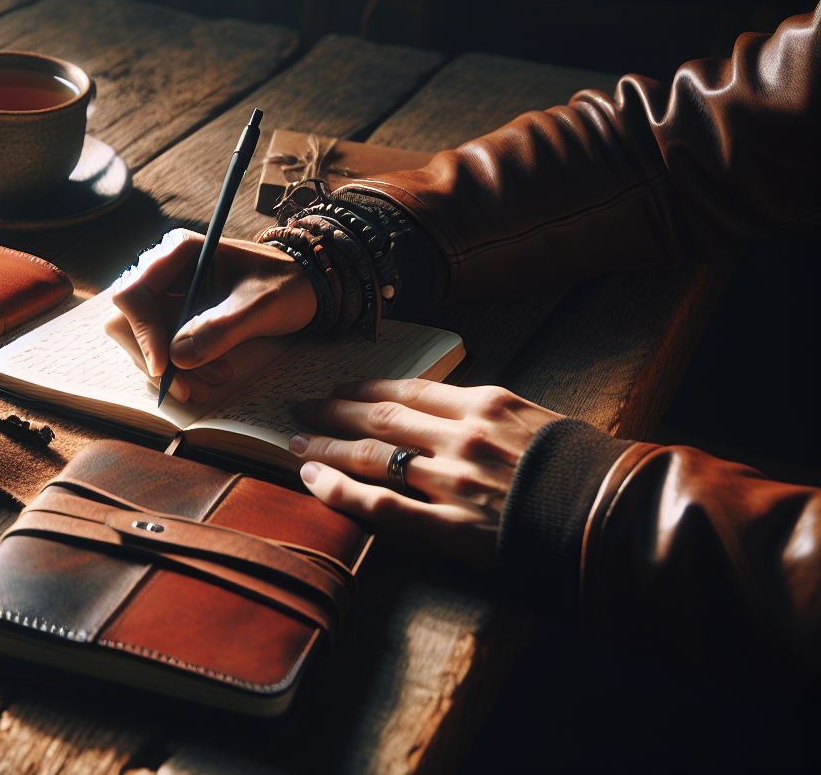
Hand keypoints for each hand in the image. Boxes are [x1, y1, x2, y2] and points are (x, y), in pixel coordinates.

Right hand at [103, 228, 316, 402]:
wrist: (309, 287)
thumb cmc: (287, 283)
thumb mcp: (260, 304)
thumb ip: (220, 327)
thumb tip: (176, 358)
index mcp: (177, 253)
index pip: (132, 294)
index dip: (142, 333)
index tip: (165, 367)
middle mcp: (165, 273)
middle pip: (128, 321)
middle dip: (155, 359)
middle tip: (187, 389)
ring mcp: (170, 296)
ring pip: (145, 341)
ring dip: (171, 371)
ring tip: (208, 386)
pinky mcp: (179, 317)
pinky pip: (164, 349)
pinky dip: (182, 370)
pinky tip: (210, 377)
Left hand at [289, 379, 563, 567]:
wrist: (619, 519)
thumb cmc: (588, 474)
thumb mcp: (541, 425)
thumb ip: (494, 419)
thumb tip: (458, 419)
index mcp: (487, 404)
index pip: (411, 390)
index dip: (368, 388)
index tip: (343, 387)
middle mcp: (462, 435)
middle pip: (380, 416)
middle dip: (334, 410)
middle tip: (302, 406)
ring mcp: (452, 480)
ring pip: (370, 454)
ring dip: (326, 445)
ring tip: (295, 441)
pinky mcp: (449, 526)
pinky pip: (378, 504)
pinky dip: (337, 490)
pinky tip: (311, 478)